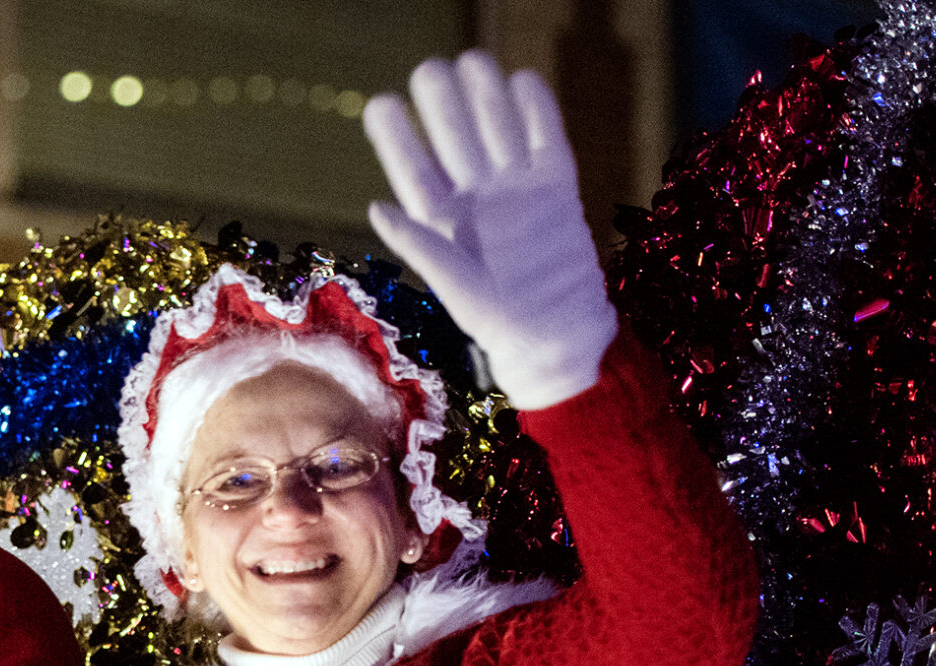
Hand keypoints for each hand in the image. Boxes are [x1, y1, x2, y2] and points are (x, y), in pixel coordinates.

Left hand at [363, 51, 617, 409]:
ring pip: (497, 129)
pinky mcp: (556, 186)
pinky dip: (536, 110)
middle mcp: (476, 197)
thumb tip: (377, 206)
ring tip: (471, 61)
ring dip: (485, 96)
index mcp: (443, 220)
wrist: (558, 335)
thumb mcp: (453, 285)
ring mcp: (516, 189)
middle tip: (430, 70)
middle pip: (455, 138)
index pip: (413, 168)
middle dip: (443, 104)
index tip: (380, 102)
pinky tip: (522, 80)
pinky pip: (545, 138)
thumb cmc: (499, 321)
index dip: (396, 136)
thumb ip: (420, 244)